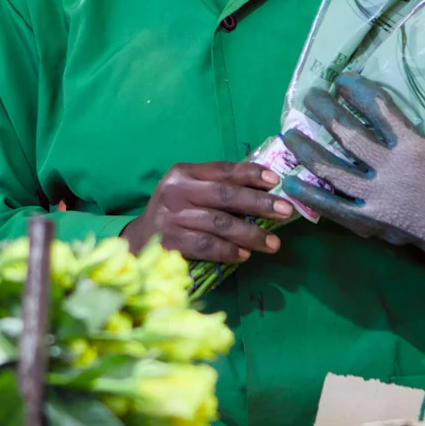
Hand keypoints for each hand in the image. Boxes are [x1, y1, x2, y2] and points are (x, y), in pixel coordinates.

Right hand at [124, 161, 292, 264]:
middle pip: (224, 196)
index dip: (251, 174)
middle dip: (259, 204)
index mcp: (184, 173)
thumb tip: (267, 191)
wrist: (139, 240)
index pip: (223, 170)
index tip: (276, 181)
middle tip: (285, 212)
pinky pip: (206, 247)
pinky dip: (228, 251)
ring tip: (273, 243)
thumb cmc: (176, 212)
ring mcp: (172, 218)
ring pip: (219, 224)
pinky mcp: (170, 243)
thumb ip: (219, 187)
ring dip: (250, 234)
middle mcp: (176, 192)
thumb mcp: (190, 191)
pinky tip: (245, 255)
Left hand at [280, 77, 424, 271]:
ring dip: (307, 149)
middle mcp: (392, 169)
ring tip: (289, 132)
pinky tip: (292, 181)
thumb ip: (415, 130)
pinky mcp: (373, 223)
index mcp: (413, 145)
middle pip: (348, 134)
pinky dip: (311, 195)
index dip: (356, 91)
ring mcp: (379, 198)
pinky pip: (335, 208)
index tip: (342, 78)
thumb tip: (387, 113)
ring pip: (332, 169)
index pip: (377, 109)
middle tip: (310, 96)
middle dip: (325, 111)